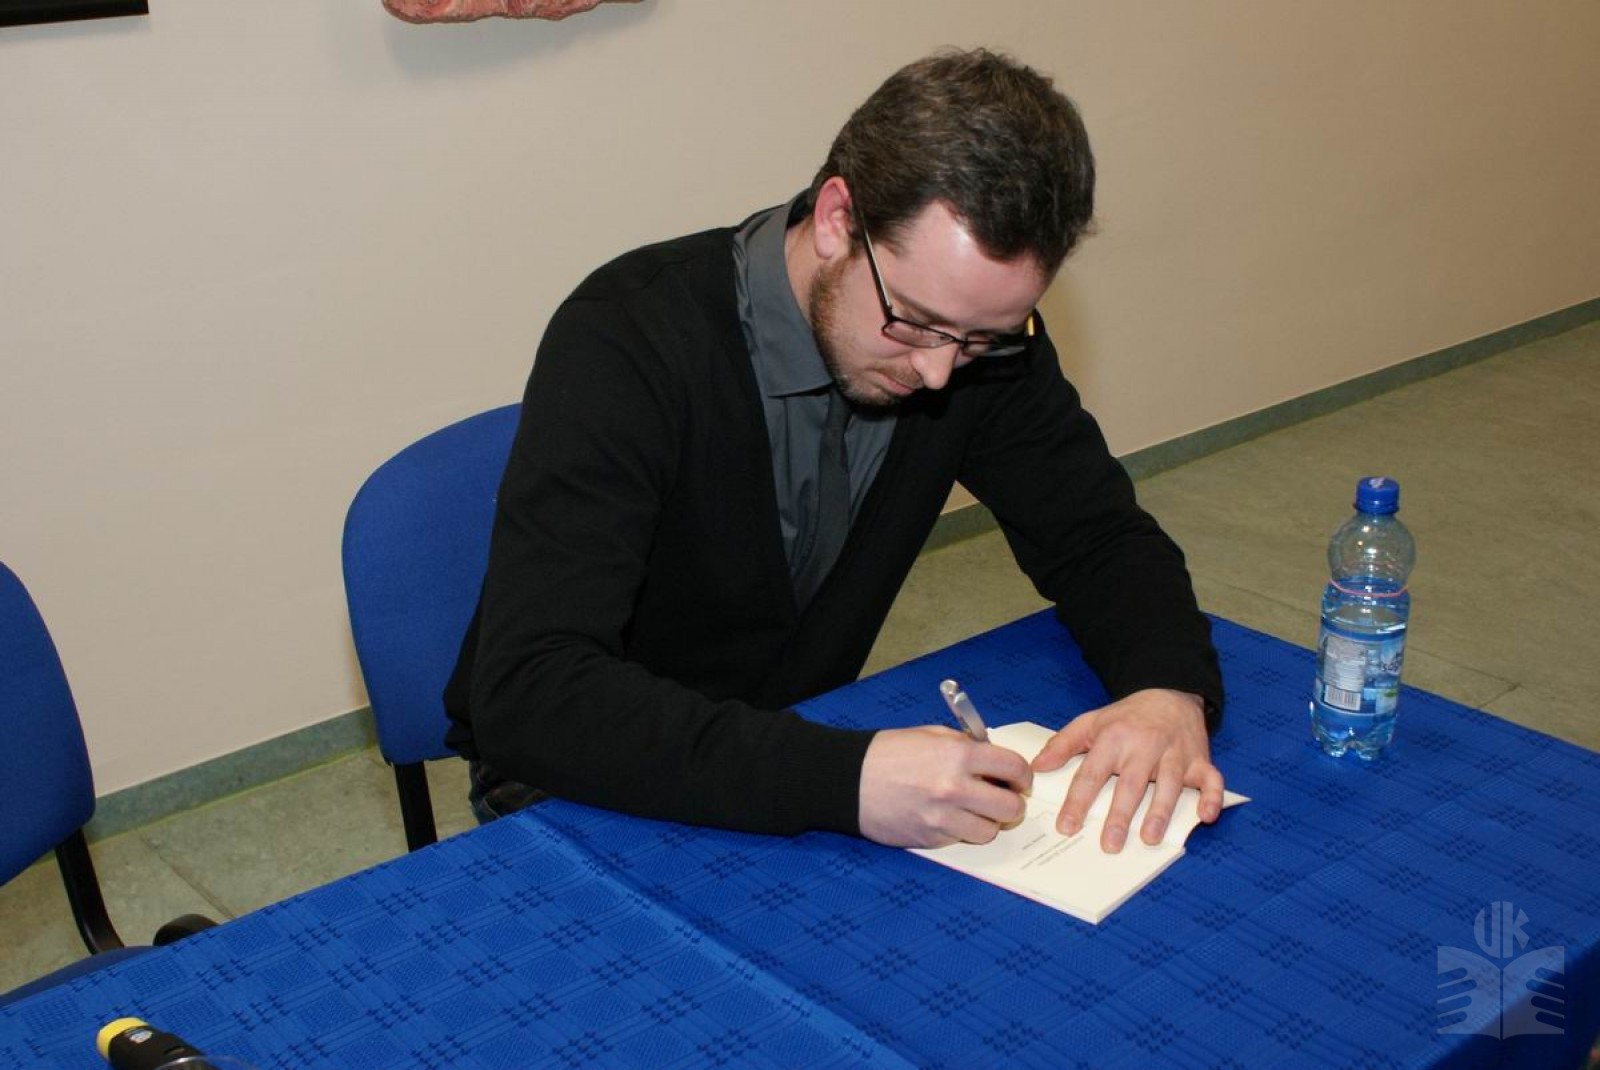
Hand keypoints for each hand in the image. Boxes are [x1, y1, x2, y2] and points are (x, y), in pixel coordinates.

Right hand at [858, 726, 1031, 847]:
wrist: (847, 779)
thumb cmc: (887, 753)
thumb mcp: (930, 735)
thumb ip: (966, 747)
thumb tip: (994, 763)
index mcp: (958, 754)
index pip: (1014, 768)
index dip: (1023, 776)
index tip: (1020, 780)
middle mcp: (954, 787)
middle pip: (1011, 808)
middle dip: (1012, 804)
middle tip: (1002, 799)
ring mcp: (942, 817)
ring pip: (990, 831)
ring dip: (987, 822)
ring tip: (973, 810)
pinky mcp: (930, 838)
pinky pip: (961, 839)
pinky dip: (960, 830)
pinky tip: (946, 816)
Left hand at [1031, 689, 1221, 852]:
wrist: (1170, 692)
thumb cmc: (1127, 717)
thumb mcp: (1090, 722)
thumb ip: (1062, 744)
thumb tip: (1038, 766)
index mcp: (1114, 738)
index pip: (1091, 773)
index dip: (1078, 801)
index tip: (1067, 826)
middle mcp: (1145, 746)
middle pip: (1130, 784)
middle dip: (1119, 815)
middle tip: (1109, 844)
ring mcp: (1175, 753)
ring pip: (1169, 785)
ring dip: (1160, 812)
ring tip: (1149, 838)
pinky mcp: (1200, 759)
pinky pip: (1211, 779)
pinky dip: (1212, 797)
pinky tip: (1205, 816)